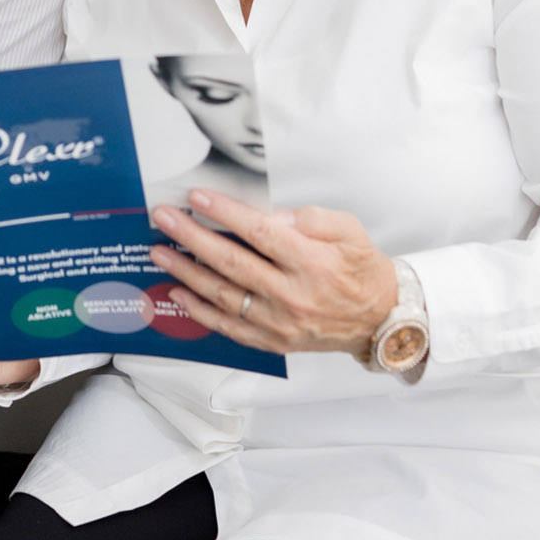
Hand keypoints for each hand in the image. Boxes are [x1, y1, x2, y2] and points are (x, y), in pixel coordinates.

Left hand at [150, 190, 397, 358]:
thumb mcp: (348, 229)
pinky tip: (178, 292)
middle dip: (191, 237)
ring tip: (160, 253)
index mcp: (312, 262)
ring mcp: (280, 322)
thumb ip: (311, 218)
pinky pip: (229, 327)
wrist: (379, 319)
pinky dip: (200, 311)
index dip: (225, 213)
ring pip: (223, 296)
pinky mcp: (274, 341)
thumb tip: (272, 215)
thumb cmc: (362, 269)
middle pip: (231, 262)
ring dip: (186, 272)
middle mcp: (292, 294)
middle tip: (163, 218)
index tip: (196, 197)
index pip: (259, 233)